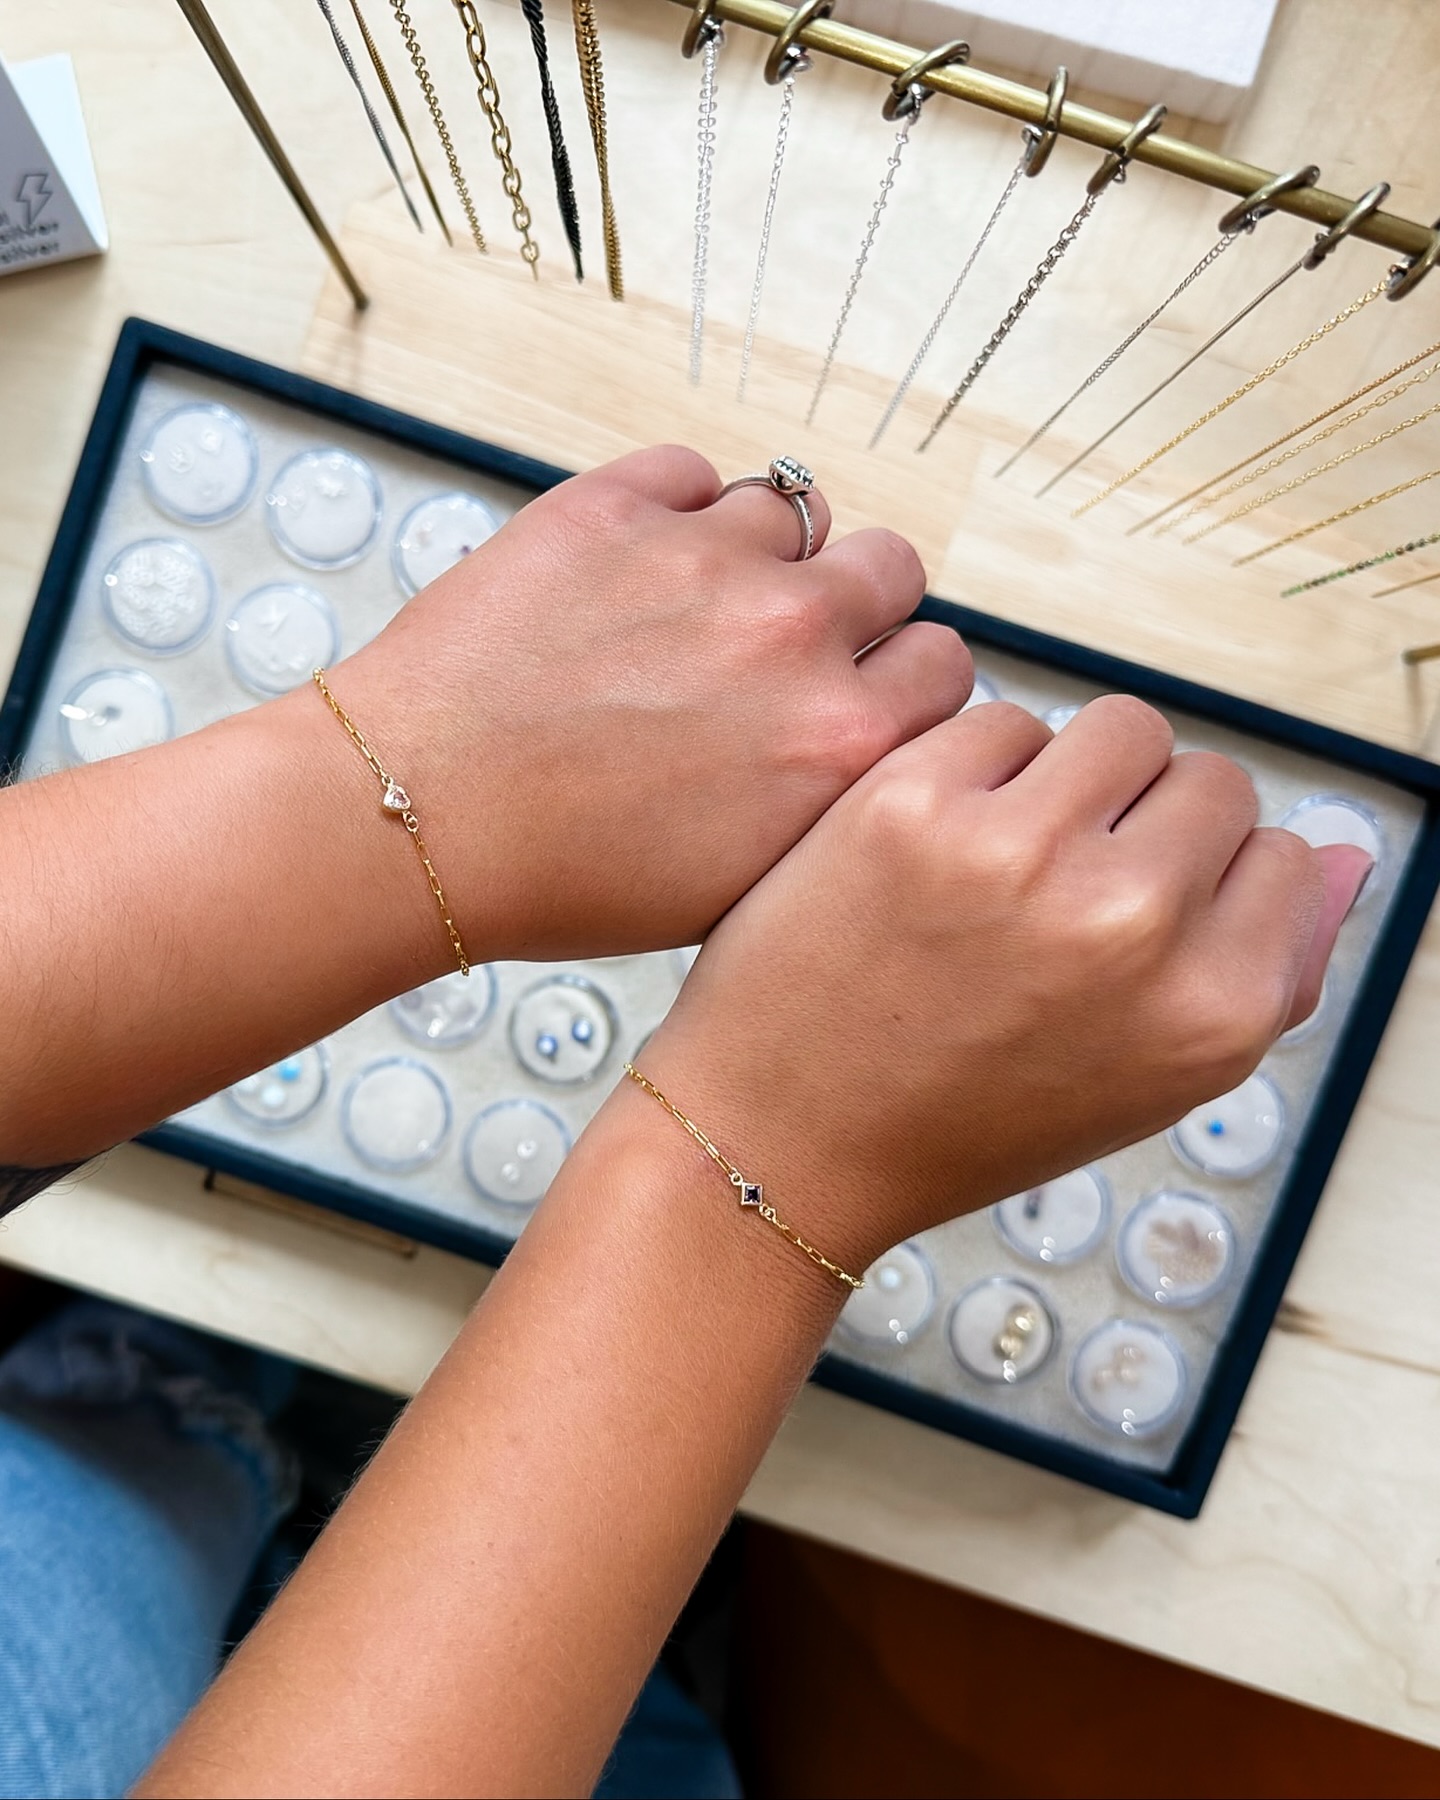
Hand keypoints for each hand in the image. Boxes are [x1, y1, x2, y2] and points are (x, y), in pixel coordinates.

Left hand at [334, 446, 969, 958]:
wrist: (415, 821)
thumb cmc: (564, 877)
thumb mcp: (737, 887)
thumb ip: (826, 801)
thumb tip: (861, 740)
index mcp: (840, 743)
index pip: (942, 666)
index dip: (896, 679)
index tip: (855, 690)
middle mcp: (792, 637)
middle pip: (892, 568)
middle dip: (853, 604)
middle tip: (782, 644)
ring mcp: (703, 557)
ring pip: (794, 509)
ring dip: (761, 551)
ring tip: (691, 604)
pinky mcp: (614, 505)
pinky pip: (691, 471)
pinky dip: (674, 508)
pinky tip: (631, 569)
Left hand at [641, 696, 1369, 1268]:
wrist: (784, 1138)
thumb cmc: (968, 1117)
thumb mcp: (1148, 1083)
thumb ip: (1270, 972)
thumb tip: (1349, 855)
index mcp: (1214, 1010)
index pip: (1283, 854)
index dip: (1205, 879)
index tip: (1130, 919)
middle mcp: (1134, 925)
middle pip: (1206, 778)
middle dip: (1142, 821)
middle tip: (1056, 891)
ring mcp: (1020, 853)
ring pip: (1114, 728)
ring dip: (1068, 777)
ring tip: (999, 857)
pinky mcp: (912, 802)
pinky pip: (999, 718)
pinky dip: (972, 767)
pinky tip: (927, 843)